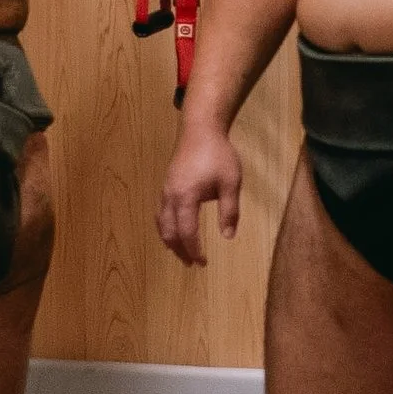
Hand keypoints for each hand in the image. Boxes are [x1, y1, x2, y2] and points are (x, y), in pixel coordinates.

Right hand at [157, 122, 243, 267]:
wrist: (200, 129)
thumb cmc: (218, 155)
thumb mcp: (231, 183)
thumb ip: (229, 211)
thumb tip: (228, 236)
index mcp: (186, 197)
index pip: (187, 232)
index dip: (194, 250)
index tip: (203, 262)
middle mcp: (171, 196)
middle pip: (169, 231)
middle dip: (179, 250)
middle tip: (192, 264)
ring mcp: (166, 190)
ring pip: (161, 223)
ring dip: (170, 240)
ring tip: (181, 253)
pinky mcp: (167, 186)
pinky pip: (161, 213)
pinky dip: (166, 227)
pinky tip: (175, 231)